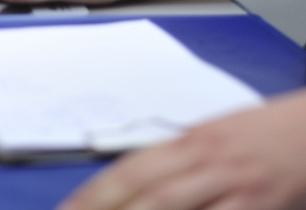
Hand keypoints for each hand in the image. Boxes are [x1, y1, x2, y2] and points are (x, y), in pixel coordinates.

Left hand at [59, 90, 305, 209]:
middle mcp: (207, 160)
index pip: (133, 168)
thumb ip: (181, 161)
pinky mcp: (259, 203)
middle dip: (105, 209)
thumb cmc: (268, 135)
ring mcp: (234, 184)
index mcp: (192, 141)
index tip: (68, 208)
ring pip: (172, 206)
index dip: (96, 191)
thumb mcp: (218, 140)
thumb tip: (137, 185)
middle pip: (146, 191)